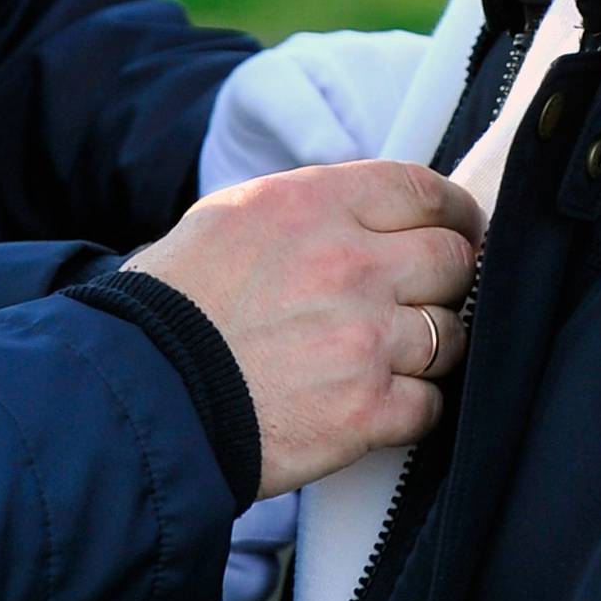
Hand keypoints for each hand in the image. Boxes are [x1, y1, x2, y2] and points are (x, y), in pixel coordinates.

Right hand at [126, 161, 478, 498]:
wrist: (143, 392)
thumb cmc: (174, 303)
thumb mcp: (232, 218)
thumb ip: (310, 208)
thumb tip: (367, 214)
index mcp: (316, 204)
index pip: (424, 190)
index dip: (452, 212)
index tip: (457, 229)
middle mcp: (352, 263)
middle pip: (454, 259)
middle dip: (448, 278)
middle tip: (430, 295)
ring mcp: (366, 338)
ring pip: (453, 334)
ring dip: (431, 347)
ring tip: (386, 356)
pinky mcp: (367, 410)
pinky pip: (430, 403)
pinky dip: (411, 407)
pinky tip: (375, 404)